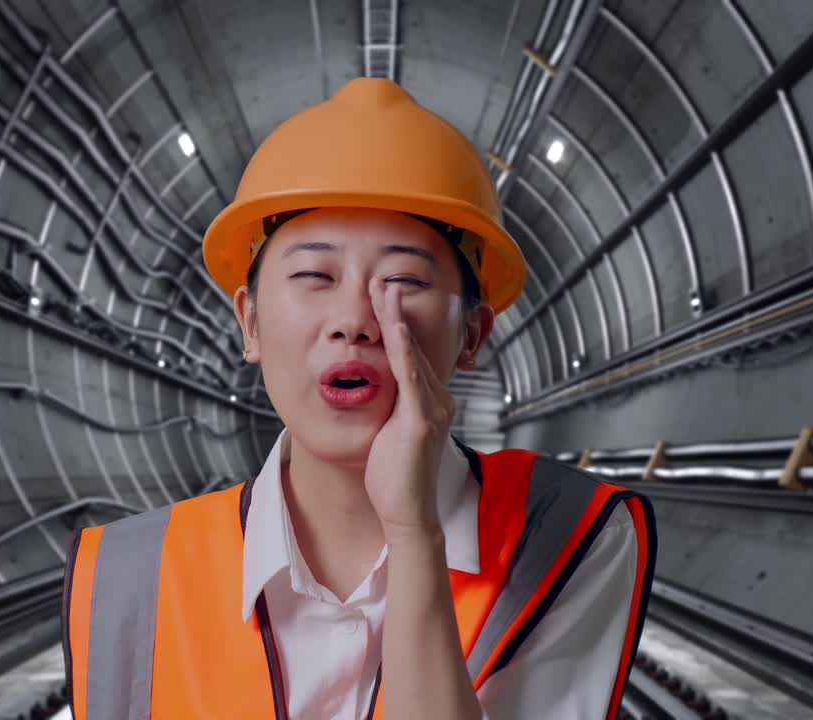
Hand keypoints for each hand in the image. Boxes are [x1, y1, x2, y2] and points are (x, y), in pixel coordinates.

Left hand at [364, 278, 456, 539]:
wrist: (407, 513)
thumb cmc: (395, 479)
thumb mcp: (390, 432)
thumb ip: (389, 407)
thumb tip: (375, 388)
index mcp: (430, 402)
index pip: (411, 353)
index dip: (397, 323)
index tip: (383, 296)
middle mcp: (437, 401)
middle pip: (413, 346)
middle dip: (396, 311)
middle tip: (382, 280)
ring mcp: (431, 410)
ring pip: (411, 355)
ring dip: (397, 320)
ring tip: (385, 291)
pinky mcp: (420, 422)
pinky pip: (410, 378)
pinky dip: (402, 349)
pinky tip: (394, 327)